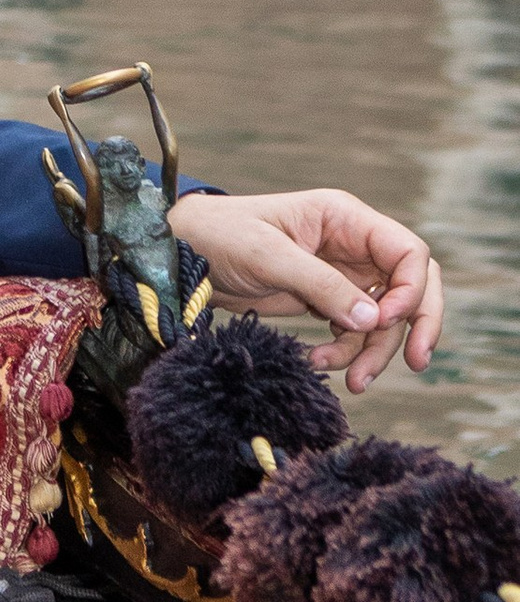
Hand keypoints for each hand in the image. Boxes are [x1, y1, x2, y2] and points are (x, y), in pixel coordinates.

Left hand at [168, 187, 443, 393]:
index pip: (407, 252)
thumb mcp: (268, 256)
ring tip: (354, 383)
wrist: (182, 254)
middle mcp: (351, 245)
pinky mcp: (324, 299)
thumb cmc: (219, 236)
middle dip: (418, 324)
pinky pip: (354, 331)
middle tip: (418, 363)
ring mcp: (341, 273)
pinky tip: (317, 361)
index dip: (410, 289)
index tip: (384, 320)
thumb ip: (320, 285)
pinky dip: (346, 351)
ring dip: (374, 351)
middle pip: (410, 285)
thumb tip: (372, 320)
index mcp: (344, 218)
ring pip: (383, 317)